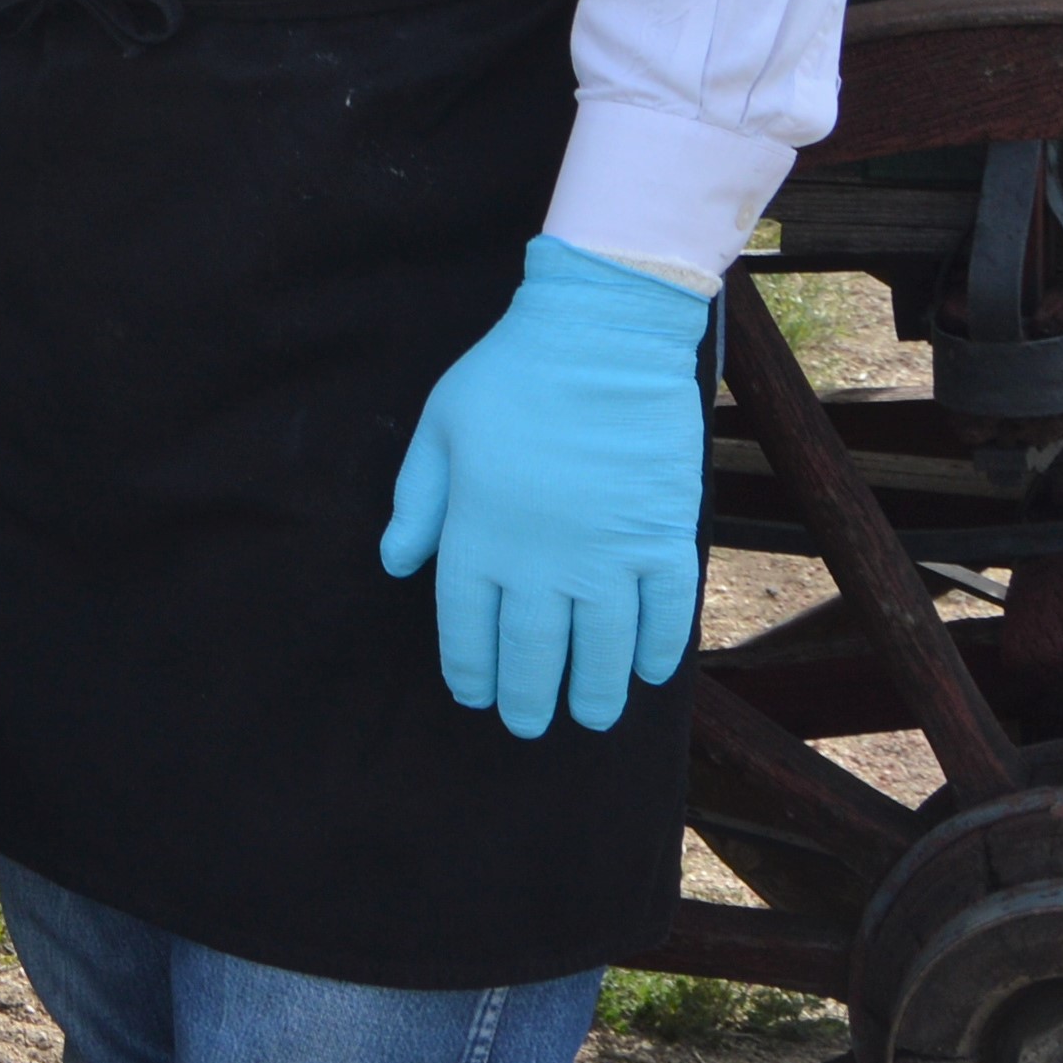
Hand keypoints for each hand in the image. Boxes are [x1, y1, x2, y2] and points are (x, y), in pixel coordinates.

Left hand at [377, 236, 717, 734]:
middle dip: (528, 698)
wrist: (601, 337)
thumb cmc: (510, 377)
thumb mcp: (440, 430)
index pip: (469, 629)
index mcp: (479, 536)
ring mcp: (608, 555)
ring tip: (588, 717)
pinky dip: (657, 652)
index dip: (471, 670)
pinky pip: (666, 615)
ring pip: (601, 650)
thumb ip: (418, 504)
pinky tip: (647, 672)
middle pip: (534, 654)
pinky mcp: (664, 539)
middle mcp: (541, 561)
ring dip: (594, 692)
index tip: (474, 695)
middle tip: (528, 725)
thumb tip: (396, 565)